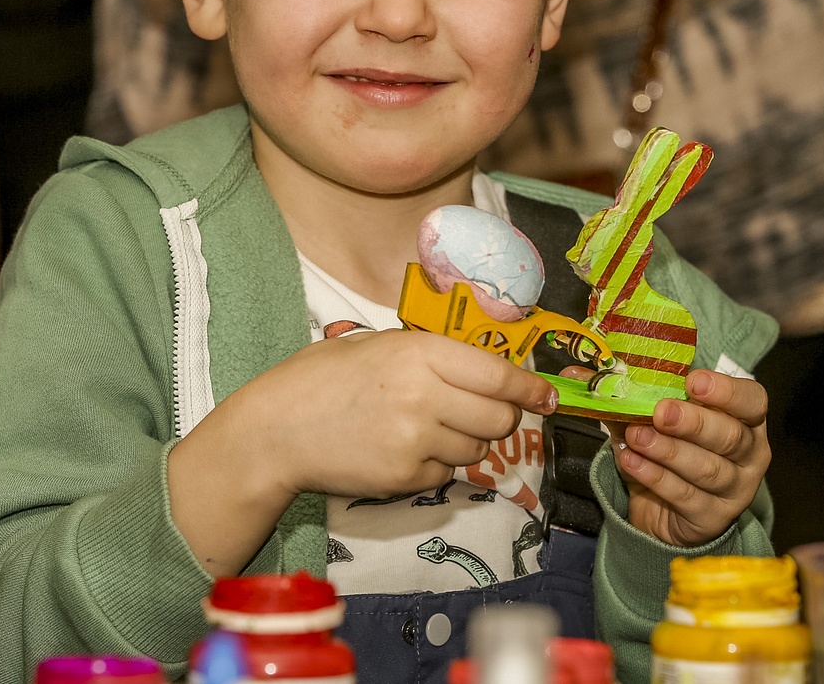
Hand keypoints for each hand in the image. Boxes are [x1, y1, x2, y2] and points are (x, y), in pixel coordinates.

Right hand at [171, 330, 556, 575]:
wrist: (276, 429)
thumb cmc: (323, 378)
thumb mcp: (378, 345)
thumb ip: (431, 355)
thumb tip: (484, 372)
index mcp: (419, 352)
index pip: (498, 375)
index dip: (529, 388)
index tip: (547, 396)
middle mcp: (425, 395)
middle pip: (498, 418)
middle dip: (498, 417)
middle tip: (478, 412)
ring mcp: (416, 440)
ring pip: (477, 451)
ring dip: (465, 442)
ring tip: (426, 428)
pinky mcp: (405, 478)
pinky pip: (445, 474)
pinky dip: (435, 465)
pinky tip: (401, 449)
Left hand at [561, 366, 769, 546]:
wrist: (664, 509)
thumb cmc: (667, 449)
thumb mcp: (649, 418)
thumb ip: (622, 393)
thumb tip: (575, 370)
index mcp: (743, 418)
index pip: (752, 399)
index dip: (727, 390)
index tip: (693, 382)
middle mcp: (749, 454)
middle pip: (730, 436)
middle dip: (693, 421)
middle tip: (659, 411)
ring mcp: (736, 490)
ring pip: (708, 468)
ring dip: (668, 450)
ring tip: (636, 436)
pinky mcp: (712, 518)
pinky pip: (686, 496)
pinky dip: (657, 478)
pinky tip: (633, 463)